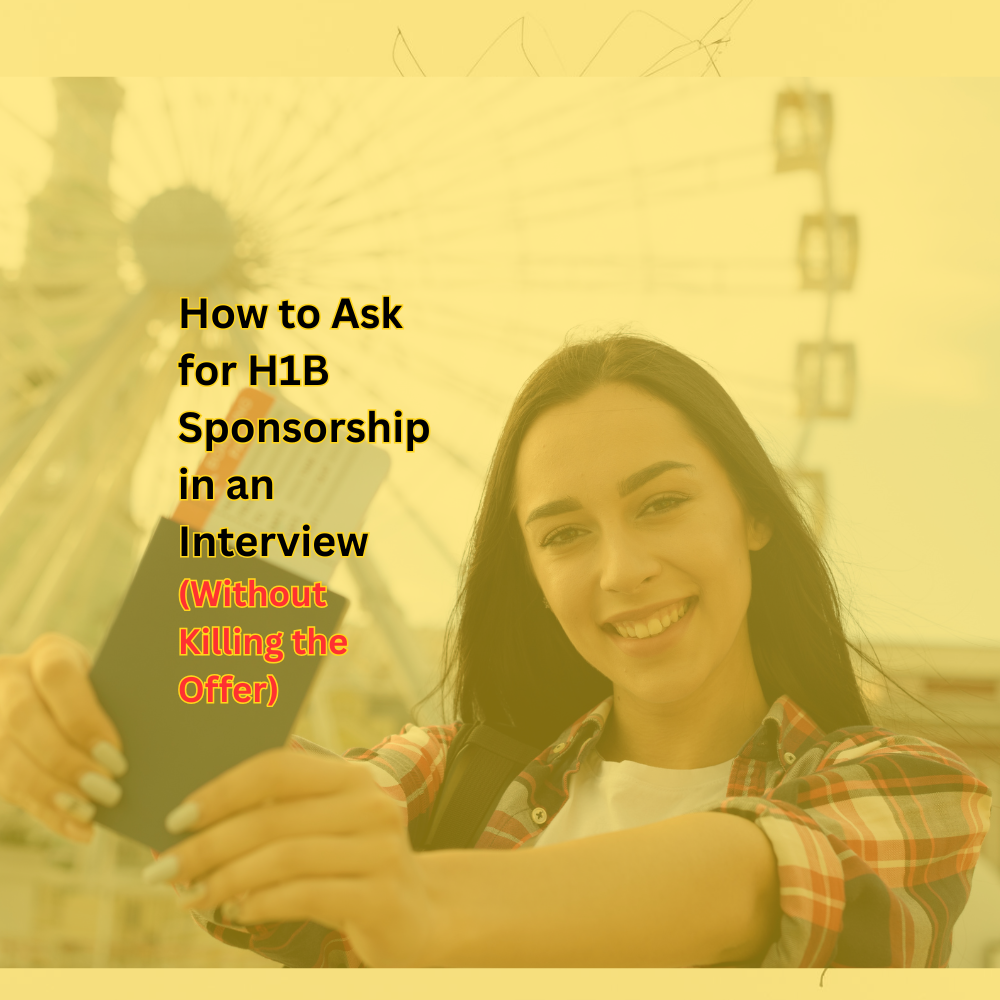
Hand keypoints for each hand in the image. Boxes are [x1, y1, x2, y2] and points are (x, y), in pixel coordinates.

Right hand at [0, 633, 127, 841]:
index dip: (83, 717)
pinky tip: (81, 830)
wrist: (58, 696)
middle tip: (108, 790)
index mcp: (49, 653)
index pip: (57, 676)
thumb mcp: (113, 682)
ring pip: (8, 758)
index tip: (116, 752)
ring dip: (52, 791)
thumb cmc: (106, 689)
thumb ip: (126, 701)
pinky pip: (8, 788)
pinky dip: (47, 813)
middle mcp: (11, 680)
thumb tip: (171, 730)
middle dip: (66, 760)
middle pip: (24, 718)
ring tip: (92, 813)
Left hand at [143, 748, 446, 966]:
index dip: (223, 790)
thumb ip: (280, 812)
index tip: (176, 818)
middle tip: (162, 870)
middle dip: (207, 845)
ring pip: (283, 858)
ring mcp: (381, 850)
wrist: (419, 916)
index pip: (279, 768)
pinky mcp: (381, 896)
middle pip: (273, 818)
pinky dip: (261, 903)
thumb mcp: (325, 828)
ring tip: (190, 896)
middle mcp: (373, 804)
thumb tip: (194, 816)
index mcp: (355, 775)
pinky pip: (305, 896)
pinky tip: (238, 911)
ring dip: (225, 879)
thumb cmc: (351, 866)